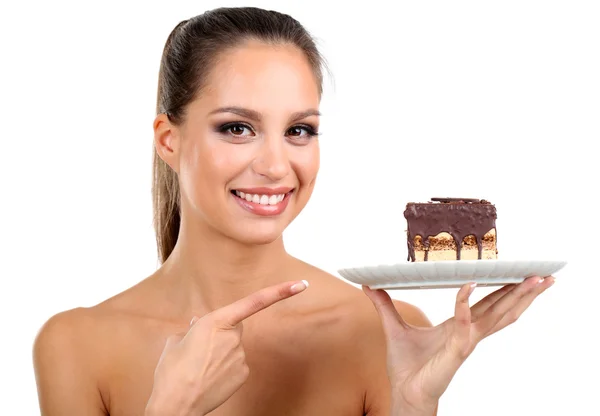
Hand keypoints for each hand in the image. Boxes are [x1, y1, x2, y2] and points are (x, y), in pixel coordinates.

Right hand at [146, 280, 308, 415]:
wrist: (176, 404)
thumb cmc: (171, 371)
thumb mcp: (176, 341)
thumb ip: (192, 329)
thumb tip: (197, 325)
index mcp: (216, 321)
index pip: (255, 301)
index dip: (280, 292)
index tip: (301, 284)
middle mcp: (234, 336)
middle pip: (235, 327)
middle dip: (222, 333)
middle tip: (200, 350)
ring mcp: (241, 356)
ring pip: (233, 348)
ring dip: (220, 353)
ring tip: (199, 368)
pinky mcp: (244, 373)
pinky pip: (236, 364)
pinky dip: (225, 368)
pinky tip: (209, 377)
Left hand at [363, 275, 554, 414]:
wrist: (403, 392)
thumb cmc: (406, 365)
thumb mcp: (393, 326)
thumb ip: (384, 305)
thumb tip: (369, 285)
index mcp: (460, 326)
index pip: (489, 303)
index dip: (506, 289)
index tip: (520, 273)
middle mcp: (468, 333)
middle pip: (503, 308)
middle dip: (524, 292)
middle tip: (543, 275)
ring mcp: (465, 342)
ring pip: (496, 317)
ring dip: (514, 298)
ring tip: (531, 281)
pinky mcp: (455, 352)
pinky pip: (463, 327)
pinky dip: (465, 308)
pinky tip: (468, 288)